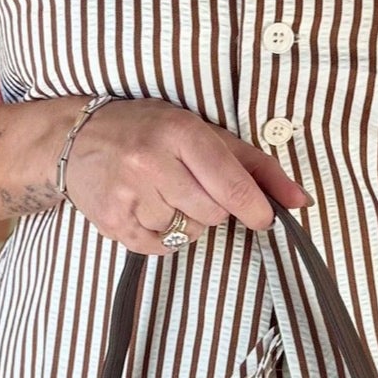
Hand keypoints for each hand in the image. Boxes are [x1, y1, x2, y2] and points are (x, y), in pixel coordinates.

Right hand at [60, 97, 309, 256]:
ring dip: (184, 219)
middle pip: (213, 214)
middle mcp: (151, 161)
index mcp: (181, 132)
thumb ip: (256, 166)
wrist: (76, 138)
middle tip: (188, 185)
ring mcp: (128, 193)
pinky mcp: (112, 221)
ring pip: (188, 232)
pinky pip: (161, 247)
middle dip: (211, 206)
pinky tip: (146, 207)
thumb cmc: (150, 130)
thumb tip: (301, 201)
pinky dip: (162, 235)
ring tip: (159, 191)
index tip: (263, 218)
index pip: (231, 184)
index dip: (255, 209)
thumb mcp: (204, 133)